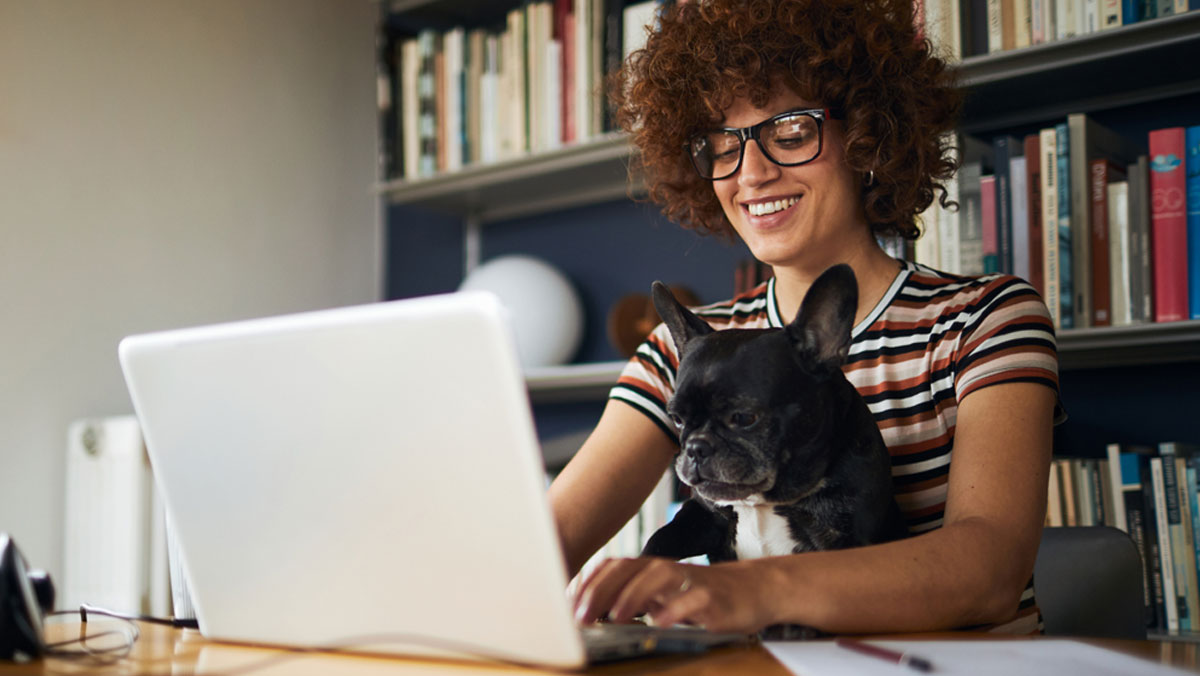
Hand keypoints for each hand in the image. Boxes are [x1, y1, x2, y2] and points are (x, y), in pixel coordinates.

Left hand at [572, 556, 774, 633]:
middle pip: (628, 569)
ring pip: (657, 577)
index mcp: (650, 569)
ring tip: (615, 617)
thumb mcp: (663, 595)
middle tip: (581, 616)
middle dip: (601, 591)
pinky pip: (691, 600)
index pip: (613, 567)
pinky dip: (674, 610)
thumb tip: (592, 612)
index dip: (588, 583)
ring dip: (632, 596)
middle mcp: (666, 570)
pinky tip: (660, 623)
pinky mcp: (711, 598)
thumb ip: (633, 599)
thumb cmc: (700, 595)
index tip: (568, 605)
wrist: (752, 590)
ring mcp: (689, 581)